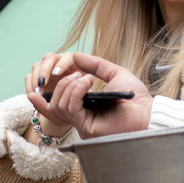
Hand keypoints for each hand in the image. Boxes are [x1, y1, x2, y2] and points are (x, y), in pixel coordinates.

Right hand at [24, 52, 153, 138]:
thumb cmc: (134, 98)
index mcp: (83, 109)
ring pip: (59, 105)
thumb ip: (95, 65)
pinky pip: (71, 107)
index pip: (54, 107)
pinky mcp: (86, 127)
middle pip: (54, 104)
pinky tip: (87, 82)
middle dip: (61, 84)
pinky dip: (76, 91)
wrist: (147, 113)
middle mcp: (80, 118)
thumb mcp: (114, 74)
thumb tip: (75, 55)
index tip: (36, 88)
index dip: (41, 100)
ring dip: (69, 86)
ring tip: (86, 77)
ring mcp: (82, 124)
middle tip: (78, 74)